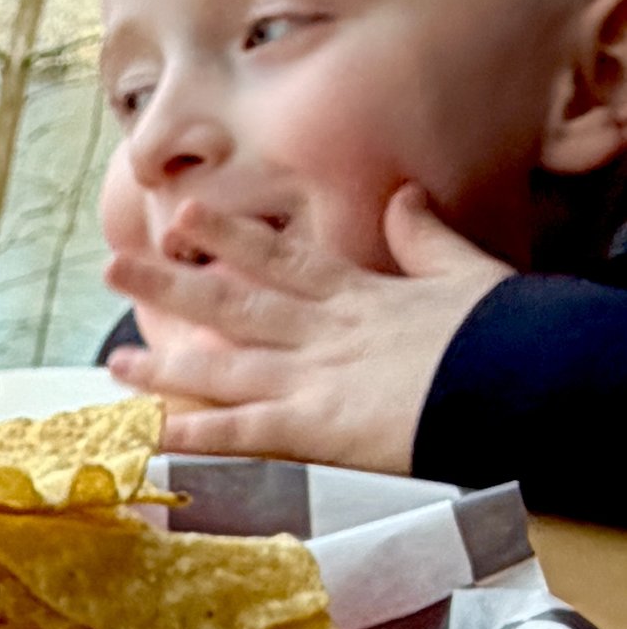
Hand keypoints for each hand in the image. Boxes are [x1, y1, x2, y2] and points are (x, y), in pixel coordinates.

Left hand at [103, 185, 512, 470]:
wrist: (517, 378)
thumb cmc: (500, 333)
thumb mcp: (464, 272)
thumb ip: (425, 236)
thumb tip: (404, 195)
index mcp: (356, 294)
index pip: (280, 259)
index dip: (229, 238)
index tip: (186, 217)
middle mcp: (321, 331)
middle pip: (233, 302)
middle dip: (171, 285)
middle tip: (114, 266)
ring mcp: (313, 378)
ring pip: (224, 364)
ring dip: (165, 363)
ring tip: (112, 362)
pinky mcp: (315, 426)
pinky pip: (241, 431)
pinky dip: (193, 432)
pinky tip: (148, 434)